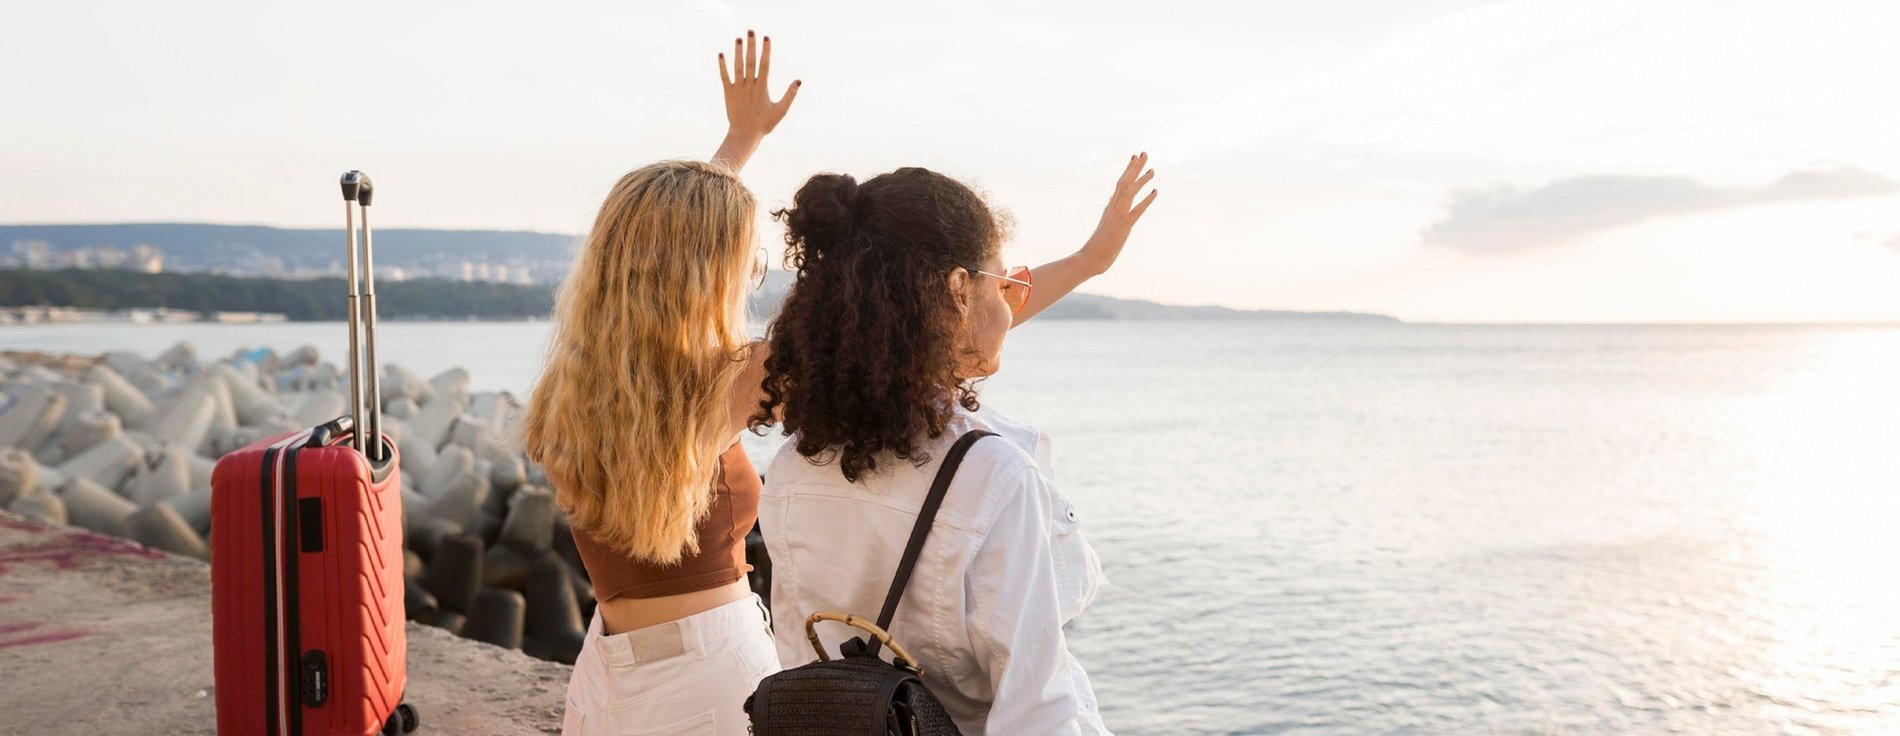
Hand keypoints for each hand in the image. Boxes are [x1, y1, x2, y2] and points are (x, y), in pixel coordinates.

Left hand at [719, 30, 798, 141]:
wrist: (745, 135)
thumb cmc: (765, 124)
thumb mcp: (781, 111)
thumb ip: (790, 95)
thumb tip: (798, 81)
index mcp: (762, 88)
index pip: (765, 65)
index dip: (766, 50)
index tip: (766, 38)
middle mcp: (750, 86)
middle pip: (750, 61)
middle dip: (751, 45)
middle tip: (751, 31)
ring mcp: (738, 89)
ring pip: (737, 67)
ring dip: (737, 52)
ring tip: (738, 38)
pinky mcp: (728, 93)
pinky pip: (724, 77)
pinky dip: (722, 66)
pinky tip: (721, 54)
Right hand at [1079, 152, 1157, 274]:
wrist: (1087, 259)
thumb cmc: (1096, 246)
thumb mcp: (1104, 223)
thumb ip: (1108, 210)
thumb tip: (1110, 199)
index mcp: (1110, 208)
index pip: (1120, 184)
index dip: (1128, 170)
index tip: (1134, 158)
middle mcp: (1113, 208)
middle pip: (1124, 182)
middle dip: (1135, 167)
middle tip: (1144, 153)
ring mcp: (1118, 216)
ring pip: (1130, 192)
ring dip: (1141, 180)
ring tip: (1152, 170)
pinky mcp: (1123, 226)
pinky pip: (1137, 210)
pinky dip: (1147, 200)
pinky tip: (1155, 192)